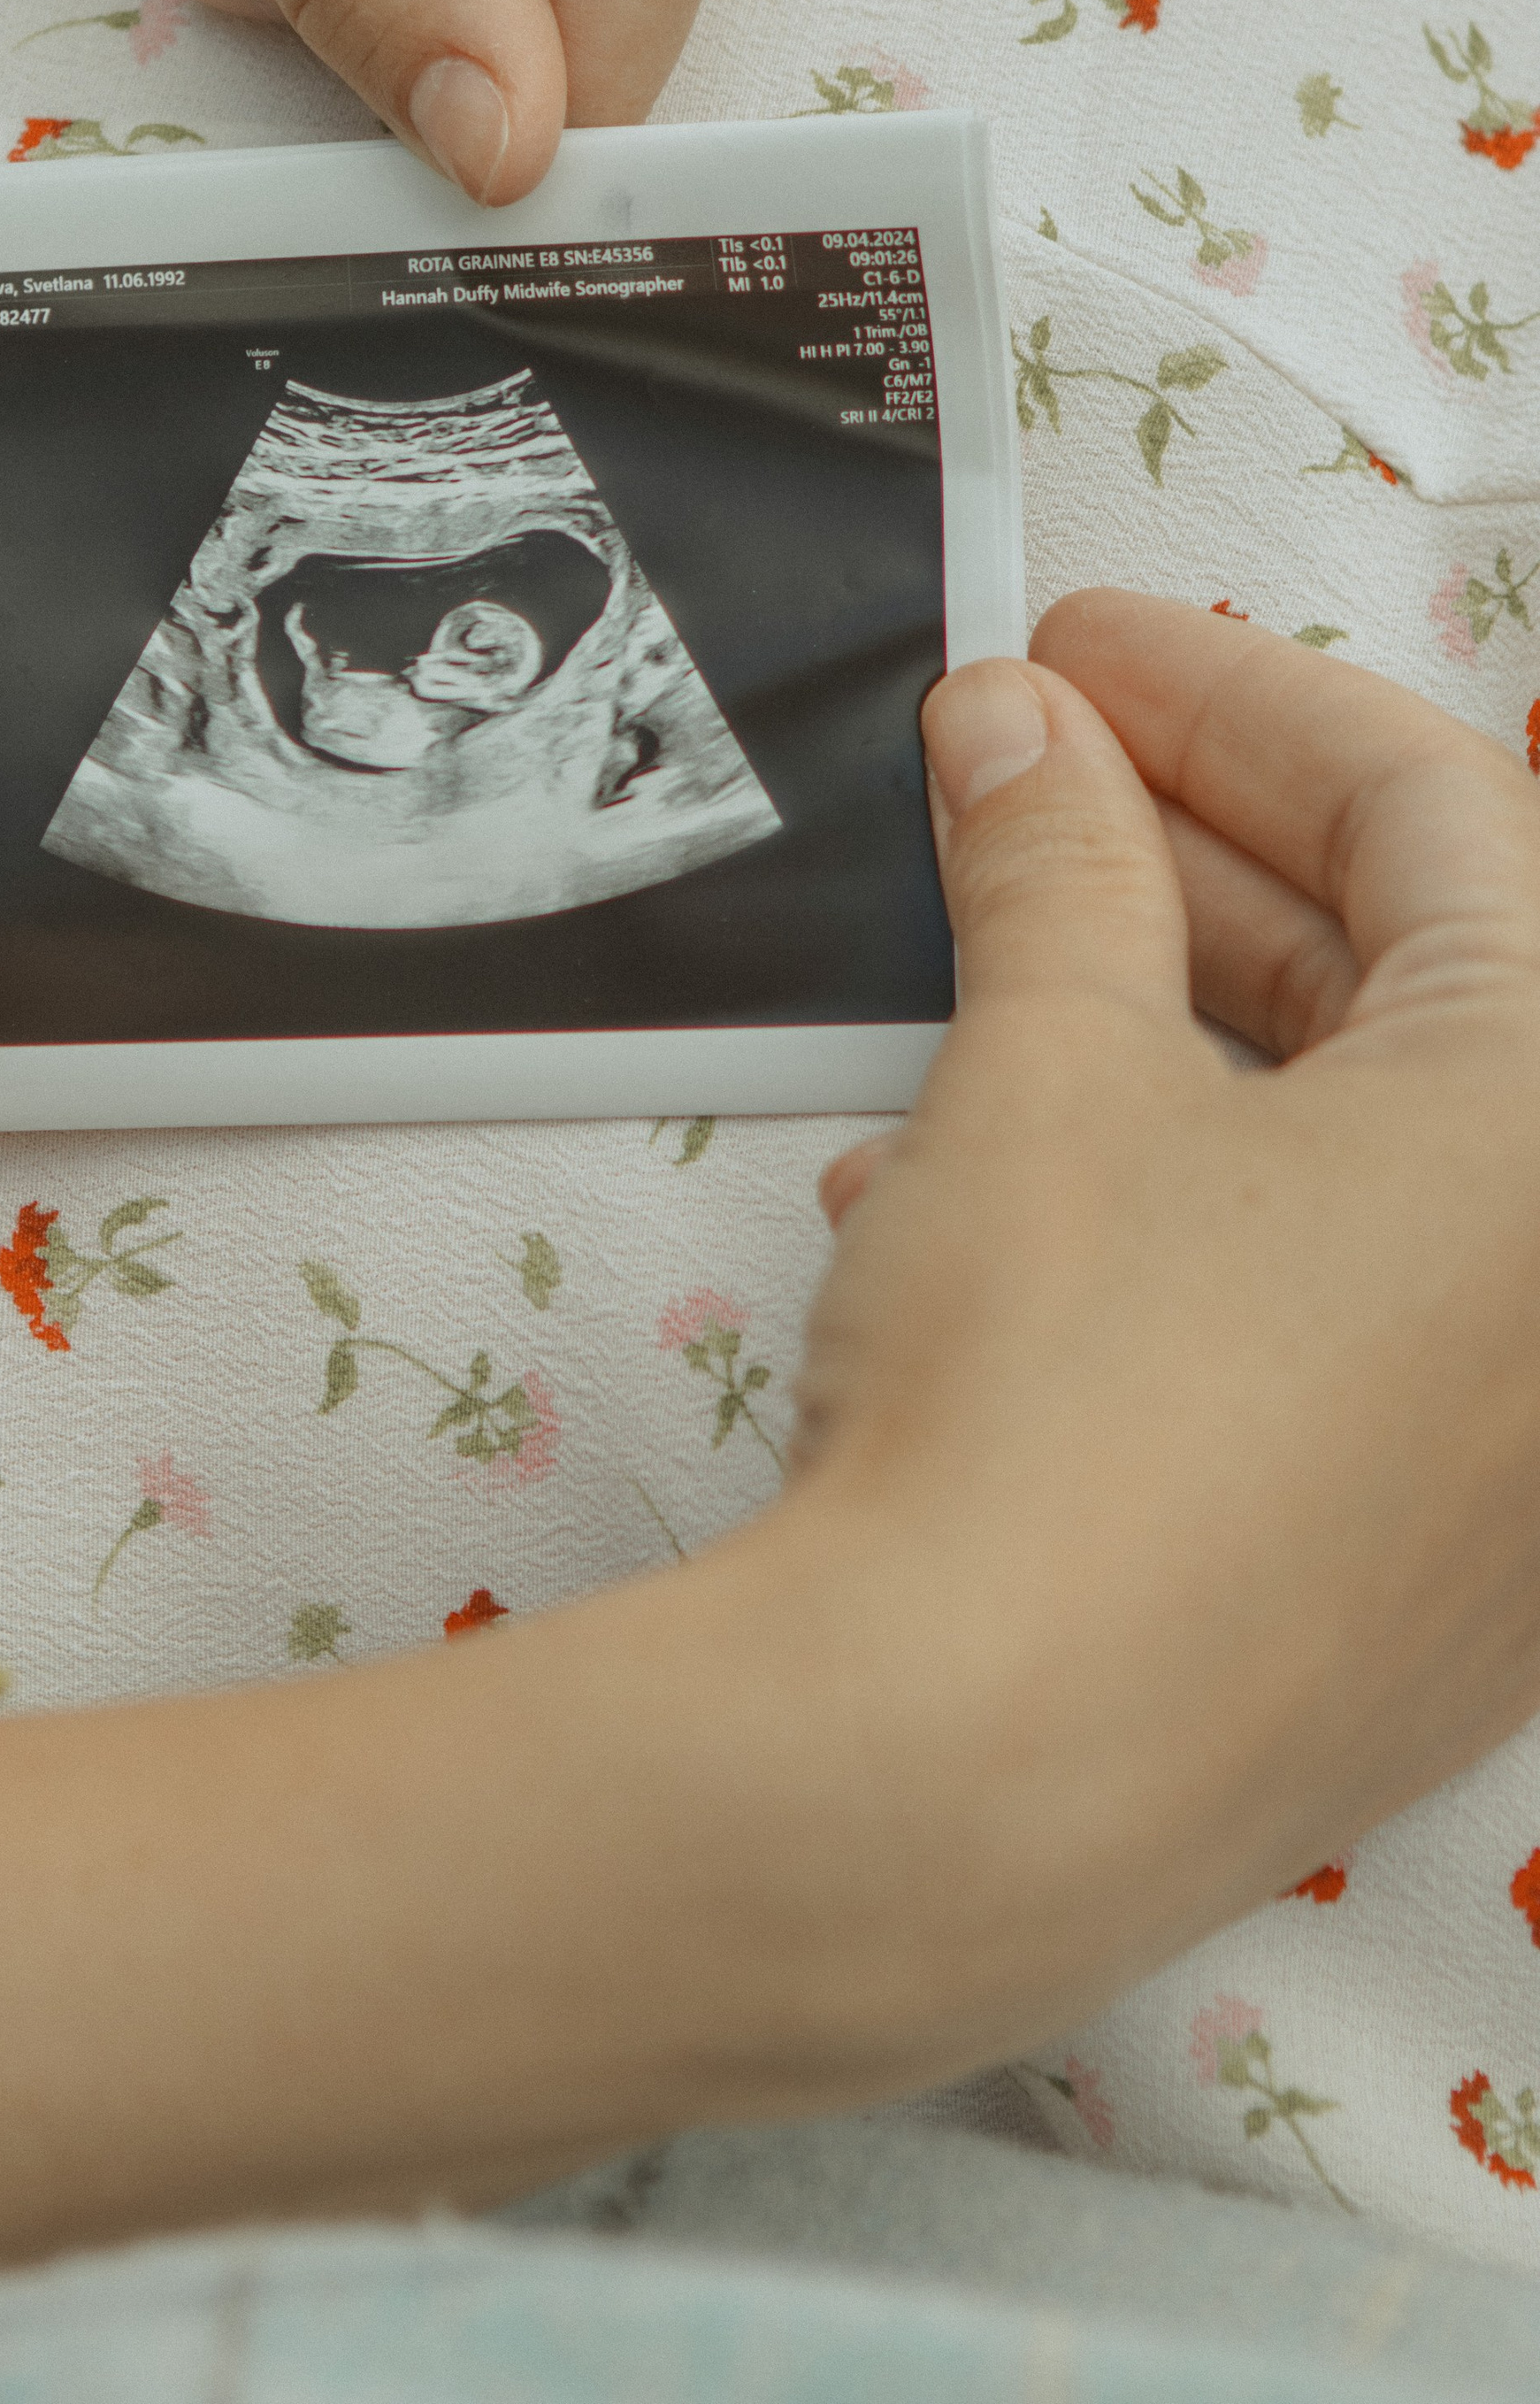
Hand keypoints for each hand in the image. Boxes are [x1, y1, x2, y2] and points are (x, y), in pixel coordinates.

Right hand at [794, 594, 1539, 2041]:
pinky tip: (983, 1190)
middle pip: (1414, 984)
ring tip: (975, 970)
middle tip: (1014, 775)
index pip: (1427, 812)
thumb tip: (1016, 733)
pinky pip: (1333, 1325)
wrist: (959, 1794)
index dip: (1223, 694)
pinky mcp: (1424, 1591)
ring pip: (1366, 1161)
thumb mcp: (1043, 1074)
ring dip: (1166, 1031)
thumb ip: (1052, 868)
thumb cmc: (1048, 1402)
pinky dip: (1186, 1218)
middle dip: (1192, 855)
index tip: (1060, 649)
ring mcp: (1520, 1469)